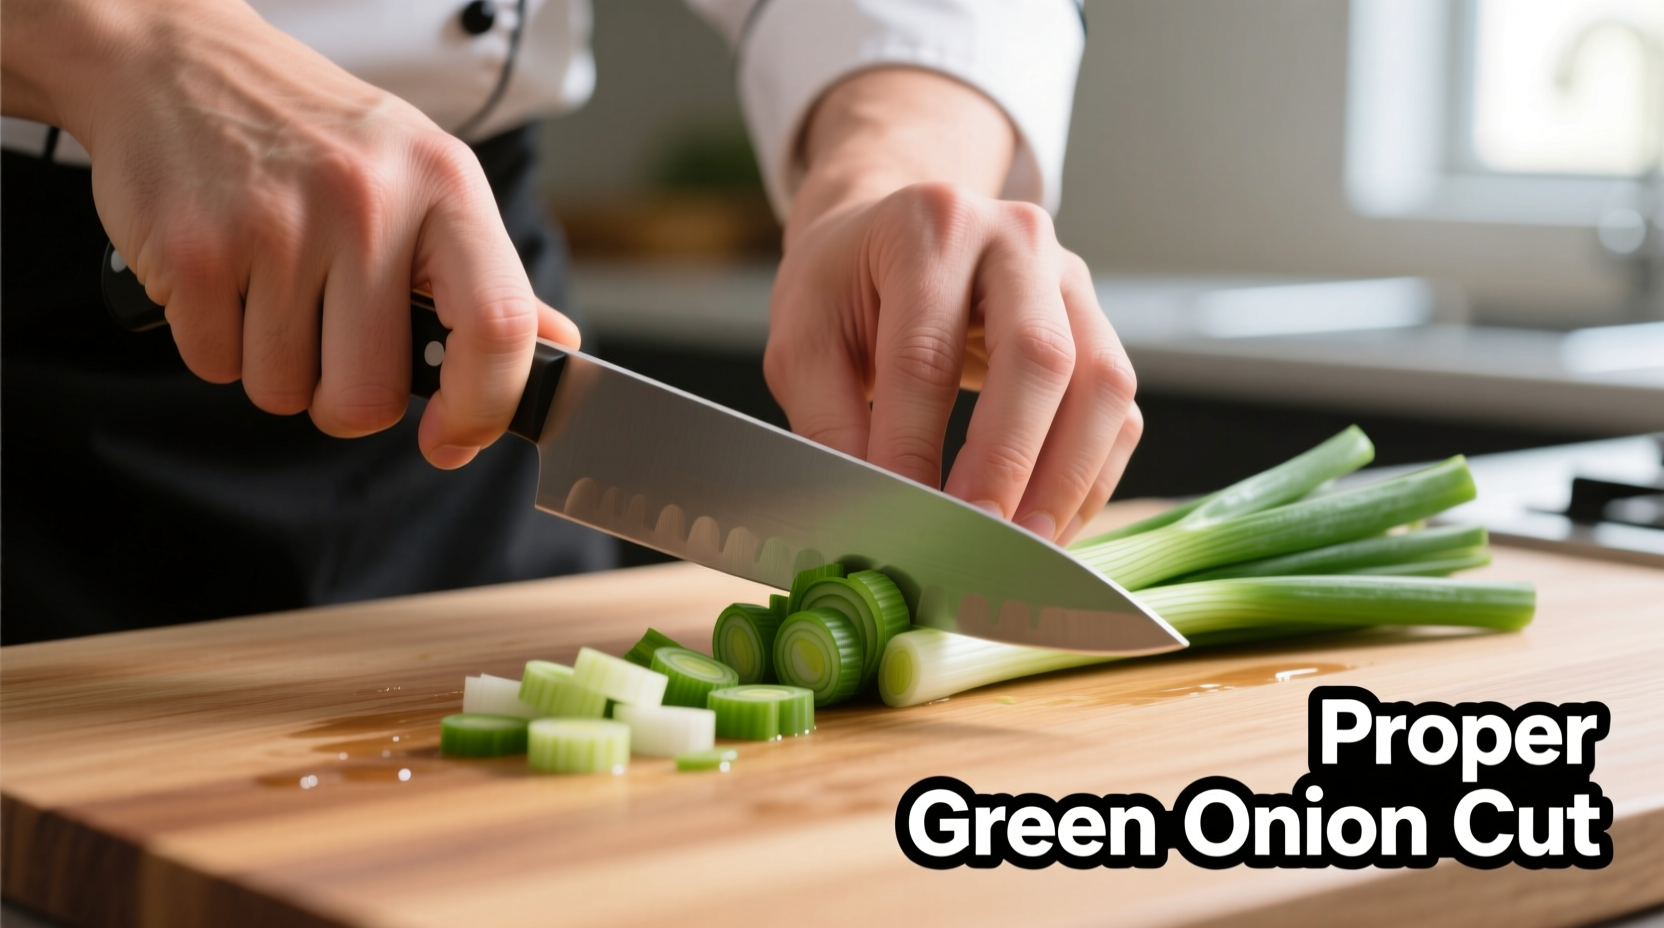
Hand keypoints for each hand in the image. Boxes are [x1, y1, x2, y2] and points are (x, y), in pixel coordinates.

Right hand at [0, 0, 579, 467]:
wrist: (178, 63)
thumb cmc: (318, 136)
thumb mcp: (423, 177)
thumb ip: (488, 275)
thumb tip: (556, 347)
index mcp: (444, 185)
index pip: (499, 325)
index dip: (485, 409)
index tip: (454, 439)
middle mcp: (367, 202)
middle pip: (369, 397)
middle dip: (345, 400)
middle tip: (334, 343)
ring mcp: (276, 225)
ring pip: (284, 392)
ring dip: (276, 366)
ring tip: (275, 287)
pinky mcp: (194, 251)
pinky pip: (217, 366)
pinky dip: (217, 343)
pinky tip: (227, 275)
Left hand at [765, 70, 1140, 544]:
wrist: (891, 237)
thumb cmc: (845, 289)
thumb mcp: (803, 342)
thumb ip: (828, 423)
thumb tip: (869, 512)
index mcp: (928, 226)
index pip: (926, 353)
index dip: (914, 445)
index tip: (900, 518)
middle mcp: (1015, 239)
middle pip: (1038, 356)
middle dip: (1008, 463)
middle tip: (977, 539)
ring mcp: (1071, 280)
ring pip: (1101, 384)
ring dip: (1065, 480)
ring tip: (1022, 550)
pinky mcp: (1099, 328)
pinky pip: (1120, 412)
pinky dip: (1088, 480)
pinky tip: (1046, 527)